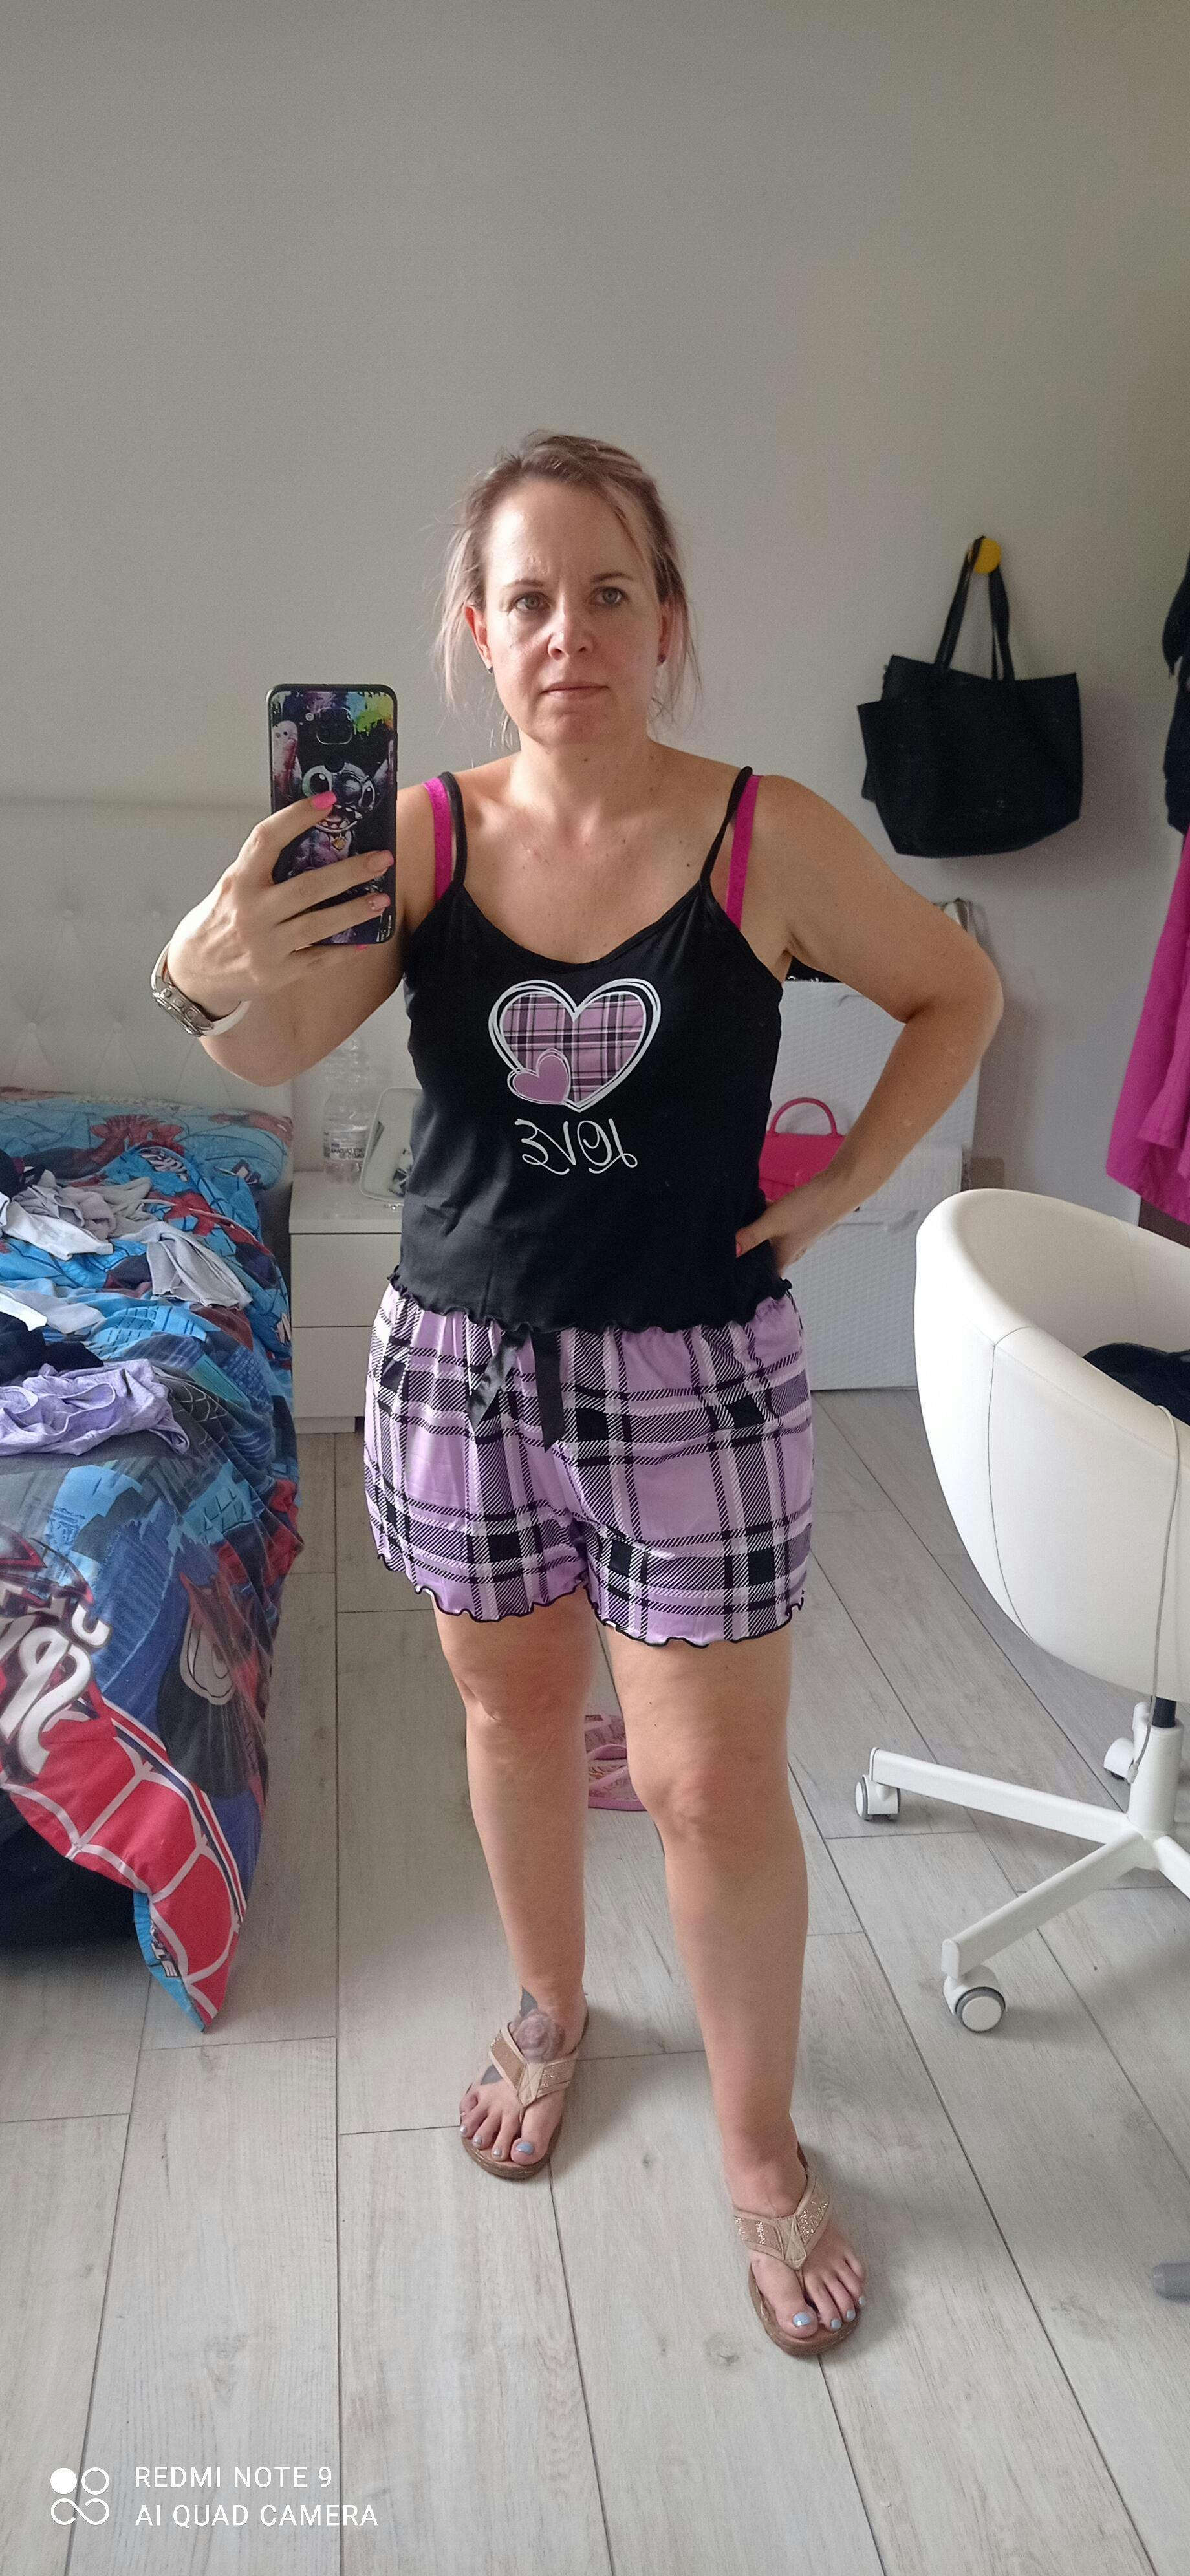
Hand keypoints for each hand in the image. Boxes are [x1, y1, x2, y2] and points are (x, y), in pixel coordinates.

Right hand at [166, 795, 393, 1013]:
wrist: (196, 971)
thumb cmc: (222, 919)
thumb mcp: (233, 887)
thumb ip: (265, 869)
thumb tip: (316, 840)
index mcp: (239, 881)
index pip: (267, 840)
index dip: (297, 817)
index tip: (328, 801)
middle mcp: (251, 912)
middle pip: (308, 887)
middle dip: (351, 872)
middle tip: (382, 859)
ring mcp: (264, 946)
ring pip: (318, 925)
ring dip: (355, 911)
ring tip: (382, 899)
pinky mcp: (276, 974)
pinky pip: (319, 958)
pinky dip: (345, 949)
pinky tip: (367, 939)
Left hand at [735, 1170, 854, 1269]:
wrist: (836, 1188)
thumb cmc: (808, 1210)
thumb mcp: (773, 1222)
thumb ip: (751, 1236)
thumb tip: (731, 1252)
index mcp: (784, 1257)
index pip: (766, 1276)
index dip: (753, 1277)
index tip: (734, 1272)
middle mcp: (791, 1249)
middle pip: (766, 1255)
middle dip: (750, 1250)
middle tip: (731, 1244)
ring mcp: (796, 1233)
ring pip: (771, 1236)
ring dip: (758, 1230)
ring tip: (739, 1224)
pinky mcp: (799, 1217)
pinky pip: (777, 1220)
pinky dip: (767, 1214)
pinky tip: (756, 1203)